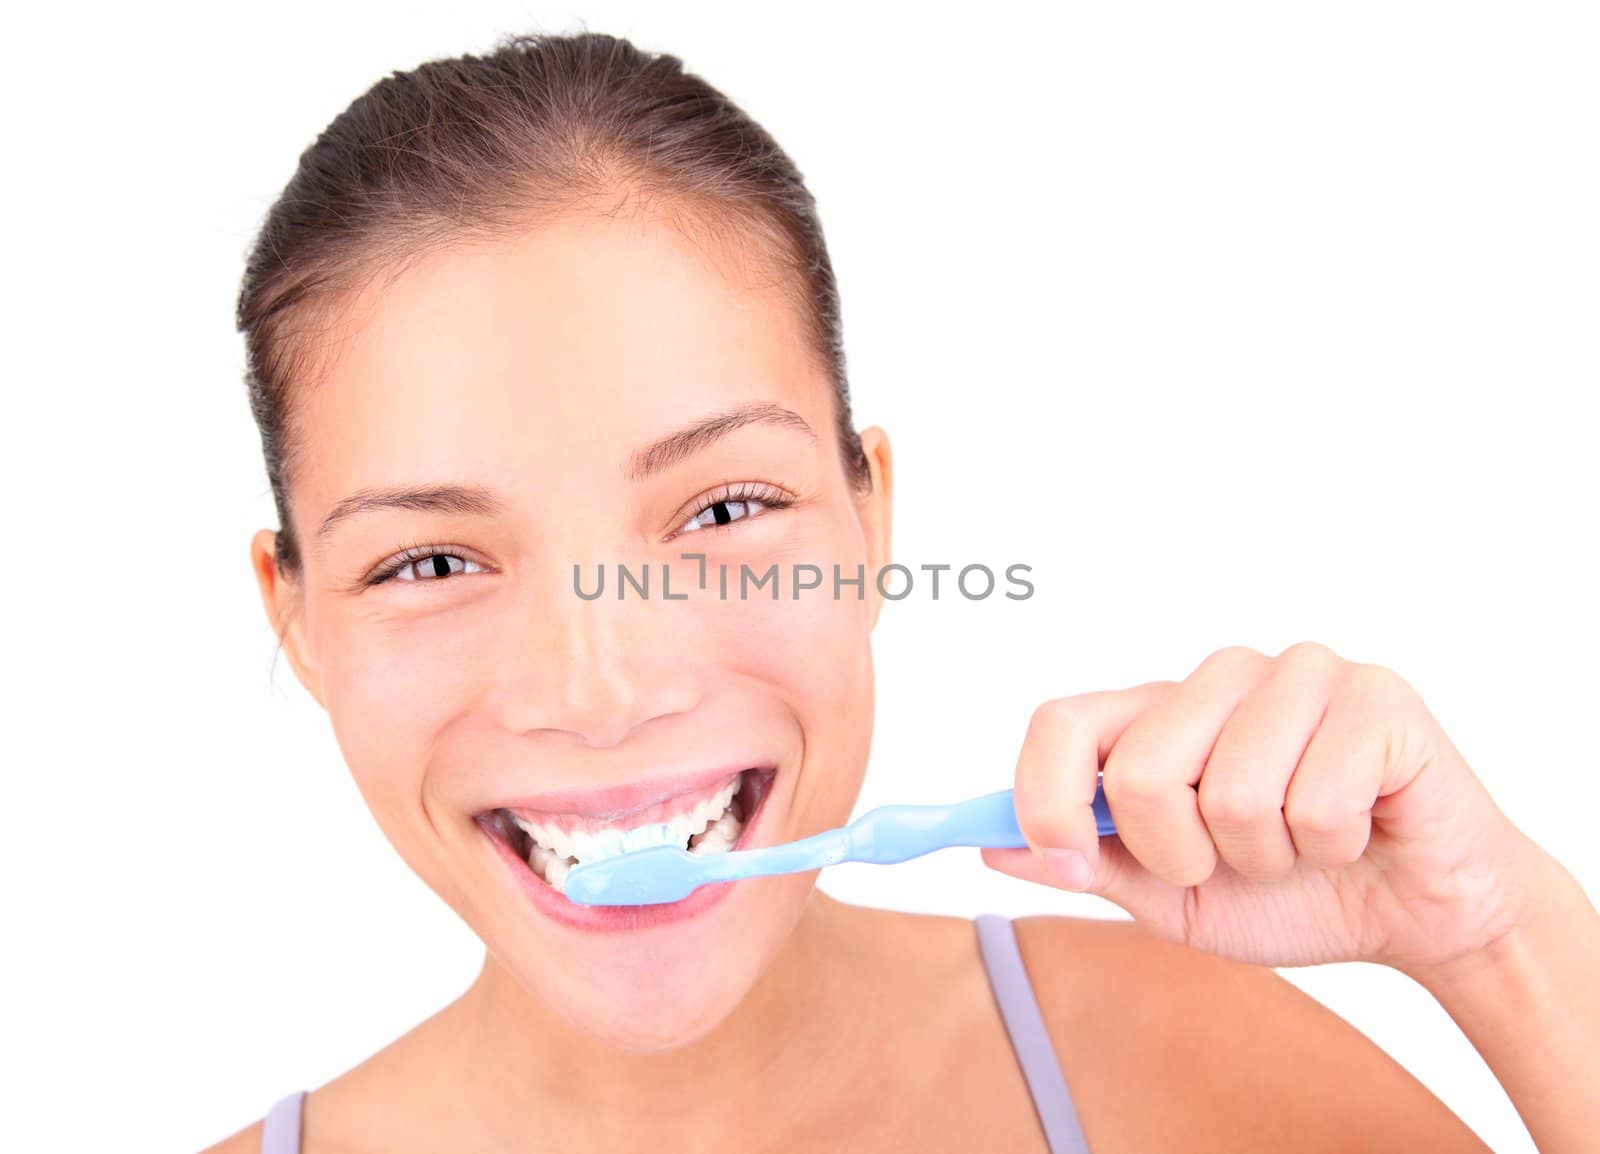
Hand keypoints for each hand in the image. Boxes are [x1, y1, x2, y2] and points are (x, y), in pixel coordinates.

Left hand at [983, 642, 1545, 971]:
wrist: (1419, 912)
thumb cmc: (1293, 893)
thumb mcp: (1171, 896)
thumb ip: (1091, 862)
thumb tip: (992, 848)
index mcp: (1160, 714)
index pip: (1062, 722)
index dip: (1045, 797)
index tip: (1067, 859)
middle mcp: (1219, 678)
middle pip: (1140, 770)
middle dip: (1180, 854)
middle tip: (1232, 862)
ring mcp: (1297, 674)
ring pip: (1233, 793)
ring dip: (1267, 857)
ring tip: (1304, 846)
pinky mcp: (1373, 695)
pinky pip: (1317, 802)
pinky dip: (1334, 846)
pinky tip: (1358, 830)